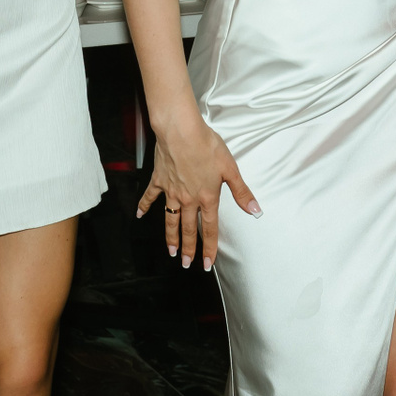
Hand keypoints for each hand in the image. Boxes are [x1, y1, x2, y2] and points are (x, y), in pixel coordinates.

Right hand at [136, 113, 260, 271]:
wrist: (181, 131)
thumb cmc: (206, 146)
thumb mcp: (230, 168)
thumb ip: (242, 192)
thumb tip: (255, 210)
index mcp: (207, 197)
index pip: (210, 229)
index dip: (209, 248)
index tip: (206, 264)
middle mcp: (188, 199)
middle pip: (189, 229)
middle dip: (188, 249)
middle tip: (186, 264)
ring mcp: (172, 191)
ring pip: (170, 220)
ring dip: (171, 237)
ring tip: (171, 251)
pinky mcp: (159, 180)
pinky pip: (150, 197)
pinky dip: (144, 206)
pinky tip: (140, 215)